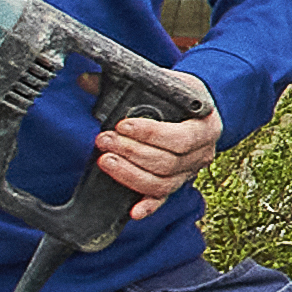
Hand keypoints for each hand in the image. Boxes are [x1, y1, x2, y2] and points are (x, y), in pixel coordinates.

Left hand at [90, 86, 226, 217]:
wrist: (198, 108)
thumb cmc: (181, 96)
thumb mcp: (164, 82)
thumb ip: (126, 81)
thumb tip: (85, 79)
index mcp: (205, 126)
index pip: (179, 137)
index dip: (150, 134)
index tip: (122, 125)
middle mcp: (202, 153)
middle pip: (167, 162)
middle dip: (131, 152)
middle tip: (104, 140)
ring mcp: (190, 172)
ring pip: (162, 183)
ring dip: (130, 174)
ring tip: (106, 161)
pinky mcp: (176, 184)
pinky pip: (163, 200)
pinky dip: (148, 207)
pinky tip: (132, 212)